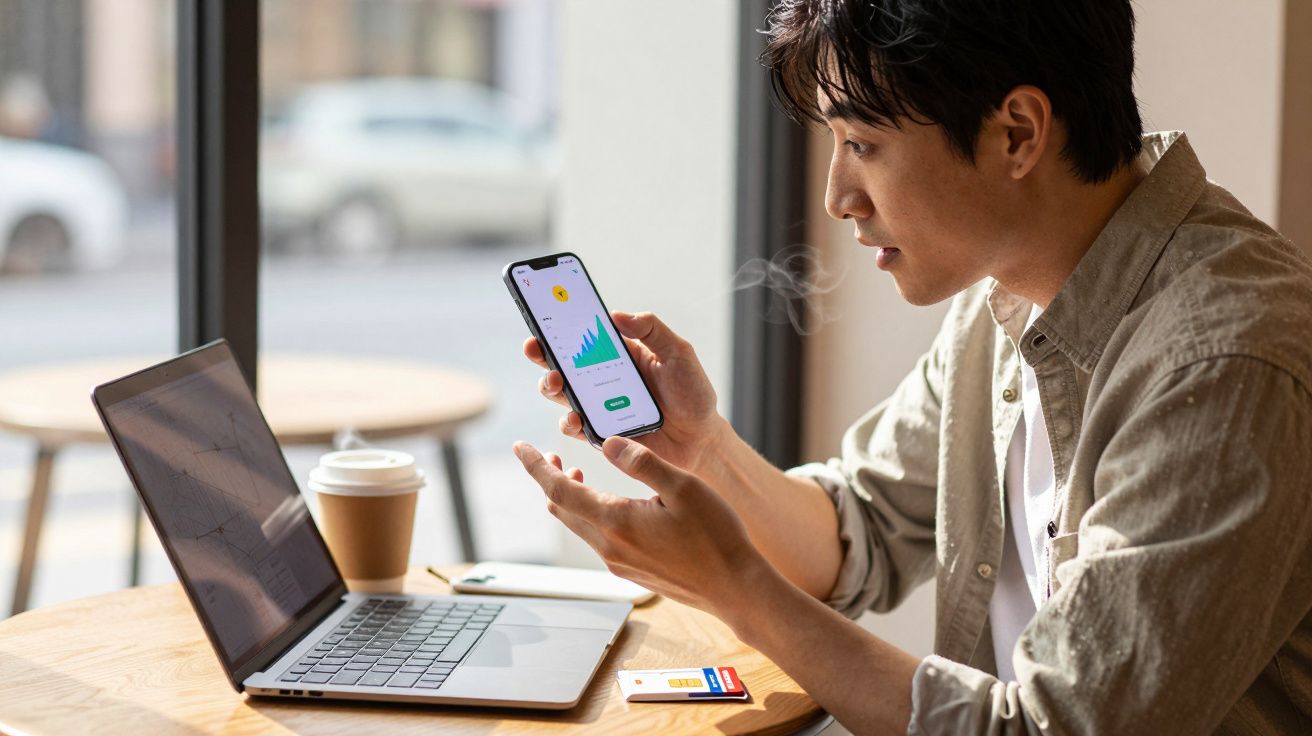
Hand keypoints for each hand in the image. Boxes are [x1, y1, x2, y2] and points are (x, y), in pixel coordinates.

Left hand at [512, 436, 767, 617]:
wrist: (735, 588)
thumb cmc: (716, 536)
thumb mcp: (683, 487)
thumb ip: (642, 462)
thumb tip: (609, 442)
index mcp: (616, 521)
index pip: (560, 490)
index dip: (536, 466)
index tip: (520, 447)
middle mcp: (610, 546)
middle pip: (562, 509)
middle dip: (550, 479)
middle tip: (549, 455)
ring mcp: (619, 563)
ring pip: (578, 525)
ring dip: (571, 498)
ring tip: (576, 473)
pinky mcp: (631, 571)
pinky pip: (597, 539)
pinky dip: (589, 515)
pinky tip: (610, 504)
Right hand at [523, 311, 725, 473]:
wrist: (700, 440)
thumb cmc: (692, 393)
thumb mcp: (678, 352)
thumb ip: (652, 329)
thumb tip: (616, 314)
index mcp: (619, 353)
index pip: (584, 334)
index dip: (560, 324)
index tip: (543, 313)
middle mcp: (603, 377)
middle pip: (562, 362)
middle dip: (543, 354)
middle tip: (537, 349)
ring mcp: (599, 405)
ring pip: (561, 393)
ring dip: (550, 386)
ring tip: (556, 383)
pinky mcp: (600, 432)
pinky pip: (576, 427)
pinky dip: (570, 422)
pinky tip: (576, 418)